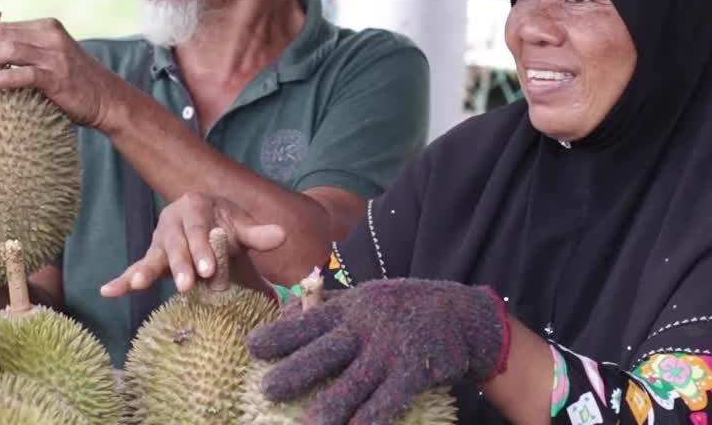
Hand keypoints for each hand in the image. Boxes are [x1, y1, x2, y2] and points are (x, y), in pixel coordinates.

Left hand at [0, 17, 125, 129]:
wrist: (108, 100)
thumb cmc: (73, 83)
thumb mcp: (49, 58)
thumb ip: (23, 51)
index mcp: (46, 28)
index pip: (1, 28)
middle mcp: (50, 36)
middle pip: (2, 36)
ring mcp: (56, 56)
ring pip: (9, 51)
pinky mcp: (59, 77)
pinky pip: (26, 74)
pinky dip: (3, 77)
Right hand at [99, 193, 285, 296]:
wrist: (212, 223)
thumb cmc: (227, 225)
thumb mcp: (242, 227)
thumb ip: (259, 233)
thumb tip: (282, 234)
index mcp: (196, 206)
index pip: (200, 230)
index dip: (203, 249)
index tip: (209, 270)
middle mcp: (172, 220)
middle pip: (176, 244)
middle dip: (181, 265)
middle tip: (188, 284)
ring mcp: (159, 240)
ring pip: (154, 256)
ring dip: (146, 271)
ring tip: (138, 284)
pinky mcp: (151, 258)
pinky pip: (135, 268)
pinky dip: (122, 280)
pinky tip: (107, 291)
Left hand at [246, 279, 510, 424]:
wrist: (459, 314)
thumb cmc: (400, 308)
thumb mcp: (363, 299)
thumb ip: (328, 309)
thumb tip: (284, 316)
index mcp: (350, 309)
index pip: (309, 321)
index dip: (281, 335)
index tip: (253, 348)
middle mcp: (366, 329)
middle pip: (325, 352)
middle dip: (296, 372)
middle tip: (267, 390)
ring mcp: (390, 351)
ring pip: (354, 382)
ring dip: (330, 406)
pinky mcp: (413, 371)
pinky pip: (389, 398)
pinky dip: (373, 415)